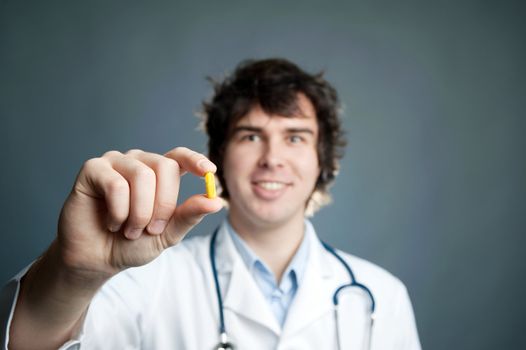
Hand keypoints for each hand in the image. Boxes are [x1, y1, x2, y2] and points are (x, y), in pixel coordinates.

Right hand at [57, 147, 222, 278]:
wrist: (97, 260)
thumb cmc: (132, 243)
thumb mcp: (167, 233)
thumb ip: (189, 215)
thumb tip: (216, 201)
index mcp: (159, 174)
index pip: (180, 156)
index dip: (195, 160)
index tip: (210, 171)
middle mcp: (139, 162)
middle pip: (165, 166)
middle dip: (163, 205)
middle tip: (150, 229)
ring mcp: (115, 163)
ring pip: (142, 176)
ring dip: (139, 212)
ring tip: (129, 230)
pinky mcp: (93, 169)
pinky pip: (116, 184)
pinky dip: (118, 211)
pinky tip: (111, 222)